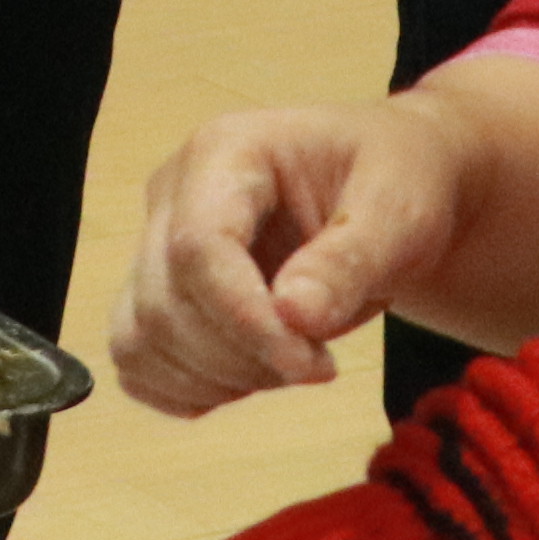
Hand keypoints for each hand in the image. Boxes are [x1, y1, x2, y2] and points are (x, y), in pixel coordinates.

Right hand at [111, 98, 482, 416]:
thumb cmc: (396, 181)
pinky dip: (190, 389)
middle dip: (242, 357)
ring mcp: (156, 242)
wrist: (386, 190)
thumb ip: (349, 260)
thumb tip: (294, 314)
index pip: (198, 247)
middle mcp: (173, 192)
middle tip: (319, 361)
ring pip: (141, 339)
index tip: (314, 365)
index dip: (246, 321)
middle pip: (164, 303)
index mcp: (226, 151)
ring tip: (291, 361)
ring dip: (217, 377)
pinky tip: (252, 374)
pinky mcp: (157, 290)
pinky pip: (140, 361)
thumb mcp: (399, 210)